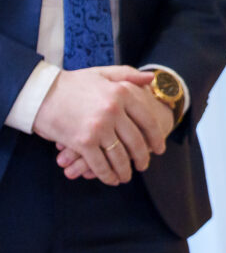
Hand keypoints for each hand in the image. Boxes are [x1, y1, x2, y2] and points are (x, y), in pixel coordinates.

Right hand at [56, 78, 174, 181]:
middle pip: (136, 142)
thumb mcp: (102, 73)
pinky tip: (111, 179)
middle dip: (142, 157)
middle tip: (144, 165)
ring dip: (125, 170)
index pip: (147, 121)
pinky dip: (107, 175)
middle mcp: (113, 111)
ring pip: (120, 156)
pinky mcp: (83, 142)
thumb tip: (152, 79)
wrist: (39, 93)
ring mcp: (98, 127)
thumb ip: (128, 75)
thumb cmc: (71, 83)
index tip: (159, 148)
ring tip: (127, 175)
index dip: (156, 138)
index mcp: (122, 94)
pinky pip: (100, 164)